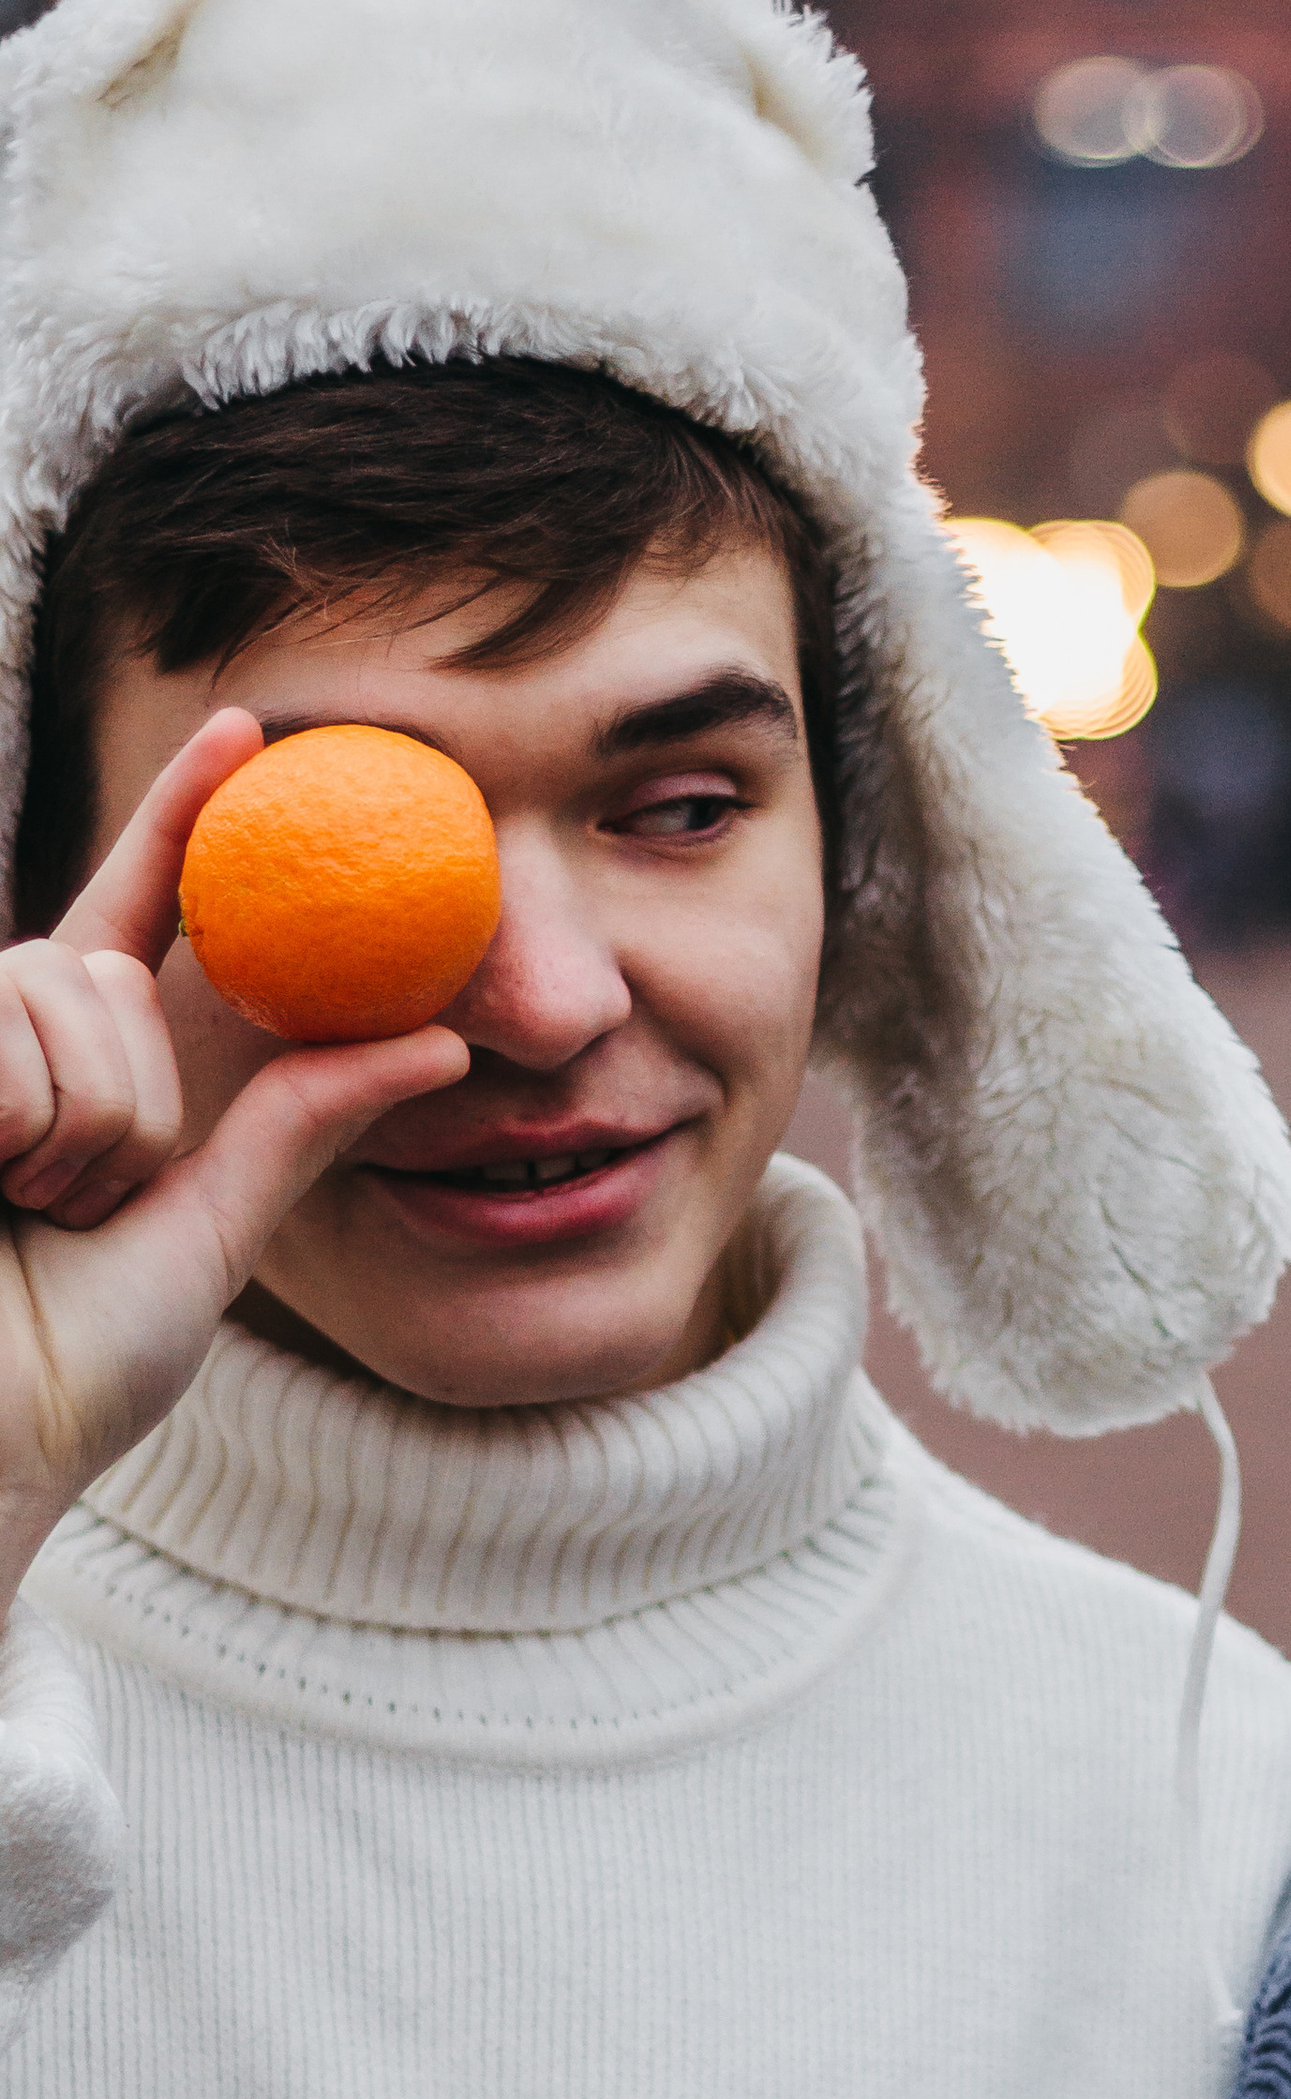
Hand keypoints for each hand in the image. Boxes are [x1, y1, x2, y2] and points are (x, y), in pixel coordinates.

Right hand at [0, 709, 467, 1610]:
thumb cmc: (66, 1368)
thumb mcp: (210, 1235)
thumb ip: (301, 1127)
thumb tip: (439, 1040)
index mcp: (88, 1072)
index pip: (142, 911)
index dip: (186, 816)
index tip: (246, 730)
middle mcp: (8, 1043)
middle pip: (108, 969)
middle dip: (123, 1100)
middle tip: (75, 1206)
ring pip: (63, 994)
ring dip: (72, 1128)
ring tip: (20, 1211)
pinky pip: (7, 1039)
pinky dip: (14, 1127)